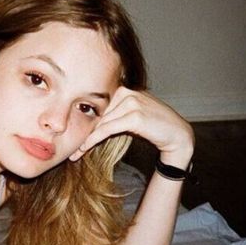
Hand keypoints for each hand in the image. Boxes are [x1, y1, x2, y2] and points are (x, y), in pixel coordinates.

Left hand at [70, 87, 194, 167]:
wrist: (177, 135)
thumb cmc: (152, 128)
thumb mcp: (130, 118)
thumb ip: (113, 116)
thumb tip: (90, 126)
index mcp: (124, 90)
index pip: (97, 107)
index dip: (83, 123)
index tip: (71, 137)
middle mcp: (127, 92)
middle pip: (97, 115)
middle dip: (82, 133)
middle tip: (68, 148)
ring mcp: (131, 102)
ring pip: (100, 123)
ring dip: (85, 140)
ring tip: (74, 154)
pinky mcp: (134, 115)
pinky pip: (107, 129)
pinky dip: (93, 140)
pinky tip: (83, 149)